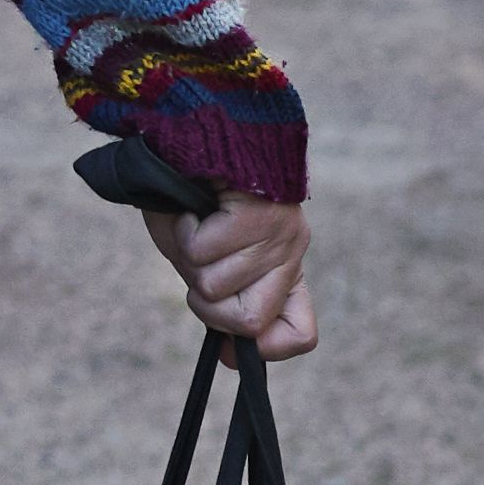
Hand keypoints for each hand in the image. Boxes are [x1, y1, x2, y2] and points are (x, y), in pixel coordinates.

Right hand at [144, 192, 315, 360]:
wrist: (196, 128)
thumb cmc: (192, 196)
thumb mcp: (202, 259)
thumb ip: (217, 303)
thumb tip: (231, 356)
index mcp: (283, 269)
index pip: (301, 333)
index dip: (266, 347)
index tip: (230, 344)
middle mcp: (290, 253)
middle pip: (250, 323)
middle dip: (207, 306)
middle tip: (198, 266)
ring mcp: (279, 234)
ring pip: (215, 285)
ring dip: (187, 257)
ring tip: (194, 223)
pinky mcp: (258, 213)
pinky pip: (203, 250)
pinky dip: (182, 231)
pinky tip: (191, 208)